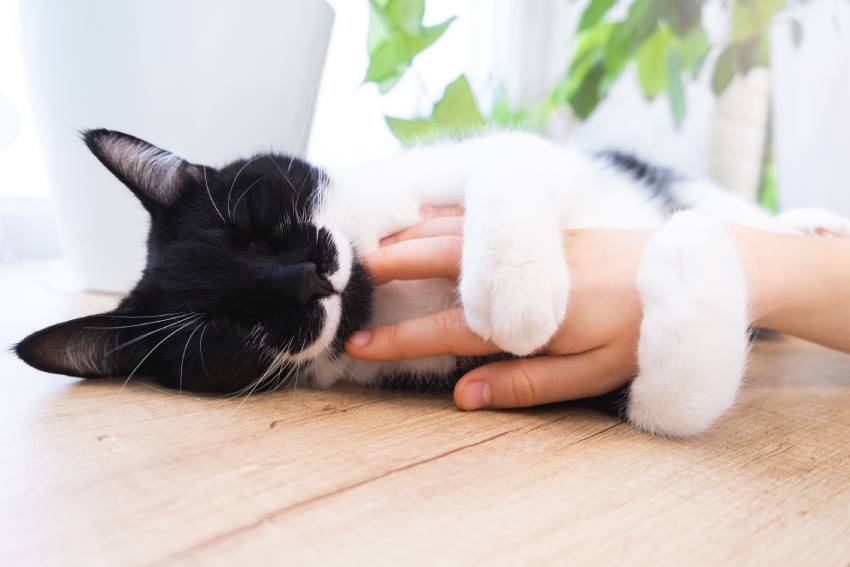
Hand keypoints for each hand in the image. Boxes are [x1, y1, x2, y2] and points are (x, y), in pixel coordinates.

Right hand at [346, 209, 653, 410]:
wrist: (687, 273)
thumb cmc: (641, 333)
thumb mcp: (592, 375)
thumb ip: (527, 385)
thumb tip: (463, 394)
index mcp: (533, 317)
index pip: (452, 331)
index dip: (403, 340)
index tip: (361, 346)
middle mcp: (525, 274)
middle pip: (447, 265)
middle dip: (397, 269)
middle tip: (352, 274)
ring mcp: (535, 244)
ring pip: (461, 236)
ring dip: (414, 238)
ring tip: (376, 244)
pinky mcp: (547, 230)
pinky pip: (484, 220)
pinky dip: (447, 219)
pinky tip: (429, 217)